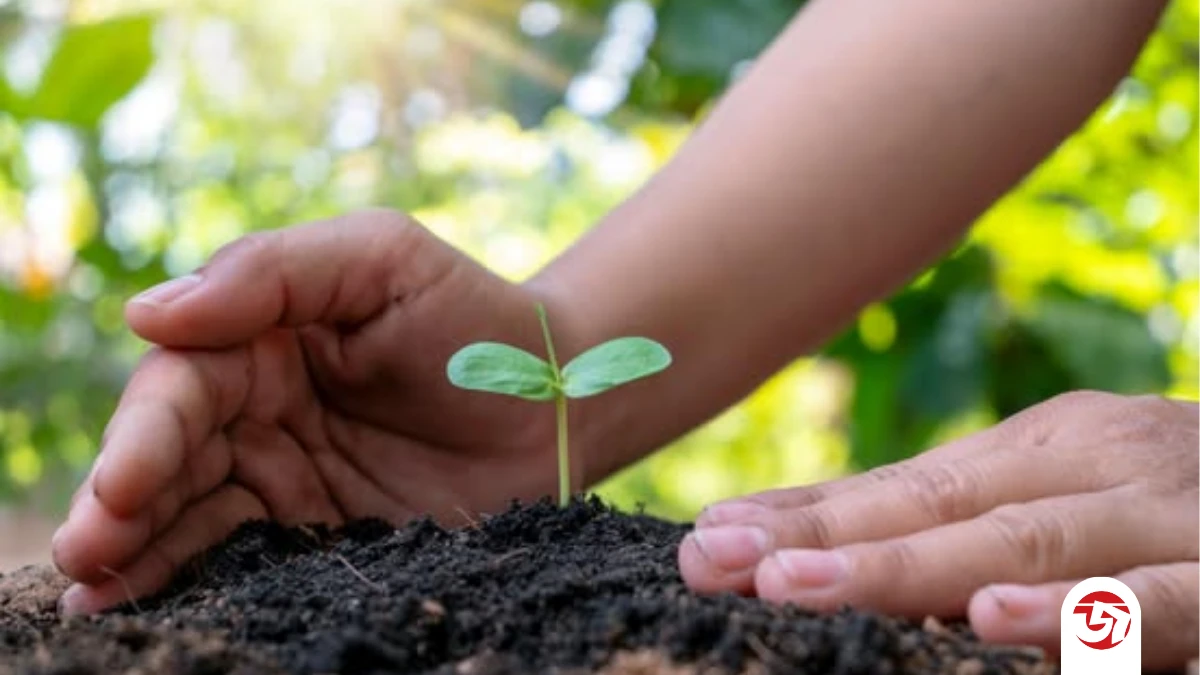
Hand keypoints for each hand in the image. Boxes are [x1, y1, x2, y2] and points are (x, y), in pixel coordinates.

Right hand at [53, 210, 577, 612]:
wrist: (559, 398)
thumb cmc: (474, 315)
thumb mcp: (379, 258)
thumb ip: (272, 272)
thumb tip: (147, 313)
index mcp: (260, 339)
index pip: (183, 385)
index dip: (146, 435)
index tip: (123, 485)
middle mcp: (258, 411)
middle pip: (170, 456)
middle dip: (121, 502)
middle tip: (86, 550)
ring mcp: (286, 478)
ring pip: (191, 513)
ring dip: (137, 550)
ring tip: (93, 592)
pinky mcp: (319, 534)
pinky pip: (247, 557)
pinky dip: (193, 578)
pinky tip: (142, 604)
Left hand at [680, 391, 1197, 669]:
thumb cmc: (1166, 500)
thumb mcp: (1061, 492)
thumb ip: (962, 522)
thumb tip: (823, 551)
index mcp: (1039, 450)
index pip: (900, 485)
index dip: (803, 513)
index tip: (708, 538)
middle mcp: (1089, 467)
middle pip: (939, 508)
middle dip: (825, 540)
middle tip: (722, 562)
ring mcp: (1160, 515)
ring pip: (1025, 544)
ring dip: (908, 569)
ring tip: (803, 584)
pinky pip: (1153, 601)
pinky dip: (1076, 615)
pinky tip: (994, 624)